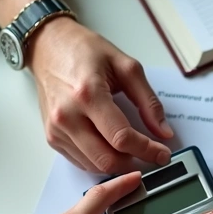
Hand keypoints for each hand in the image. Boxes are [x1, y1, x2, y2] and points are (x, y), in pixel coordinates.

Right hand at [30, 16, 173, 171]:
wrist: (49, 47)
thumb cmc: (84, 51)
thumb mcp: (126, 67)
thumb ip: (149, 101)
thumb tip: (163, 132)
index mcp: (88, 94)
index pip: (122, 137)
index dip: (147, 150)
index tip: (163, 154)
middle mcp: (67, 116)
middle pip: (107, 159)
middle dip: (135, 163)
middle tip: (151, 155)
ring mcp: (57, 129)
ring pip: (94, 166)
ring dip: (119, 165)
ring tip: (134, 152)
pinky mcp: (52, 137)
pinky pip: (81, 162)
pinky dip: (101, 161)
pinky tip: (113, 149)